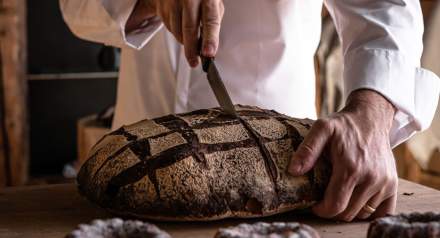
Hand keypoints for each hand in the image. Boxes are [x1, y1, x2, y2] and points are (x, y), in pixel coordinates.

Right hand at [126, 0, 224, 66]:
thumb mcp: (212, 4)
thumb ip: (212, 23)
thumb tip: (209, 47)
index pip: (210, 21)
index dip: (210, 39)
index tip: (208, 53)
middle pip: (189, 28)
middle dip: (191, 49)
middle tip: (194, 62)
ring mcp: (174, 1)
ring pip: (177, 31)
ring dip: (184, 41)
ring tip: (190, 38)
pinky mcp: (162, 6)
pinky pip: (169, 27)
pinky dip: (176, 32)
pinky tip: (180, 25)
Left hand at [288, 89, 397, 221]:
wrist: (371, 118)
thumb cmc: (344, 125)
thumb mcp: (321, 129)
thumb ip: (307, 150)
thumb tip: (293, 171)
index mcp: (351, 168)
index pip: (335, 206)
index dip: (322, 210)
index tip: (315, 204)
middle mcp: (371, 178)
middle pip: (348, 213)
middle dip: (333, 210)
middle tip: (325, 199)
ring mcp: (385, 182)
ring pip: (363, 213)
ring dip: (350, 210)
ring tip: (340, 195)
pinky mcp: (393, 184)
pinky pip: (384, 211)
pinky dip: (370, 212)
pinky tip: (358, 201)